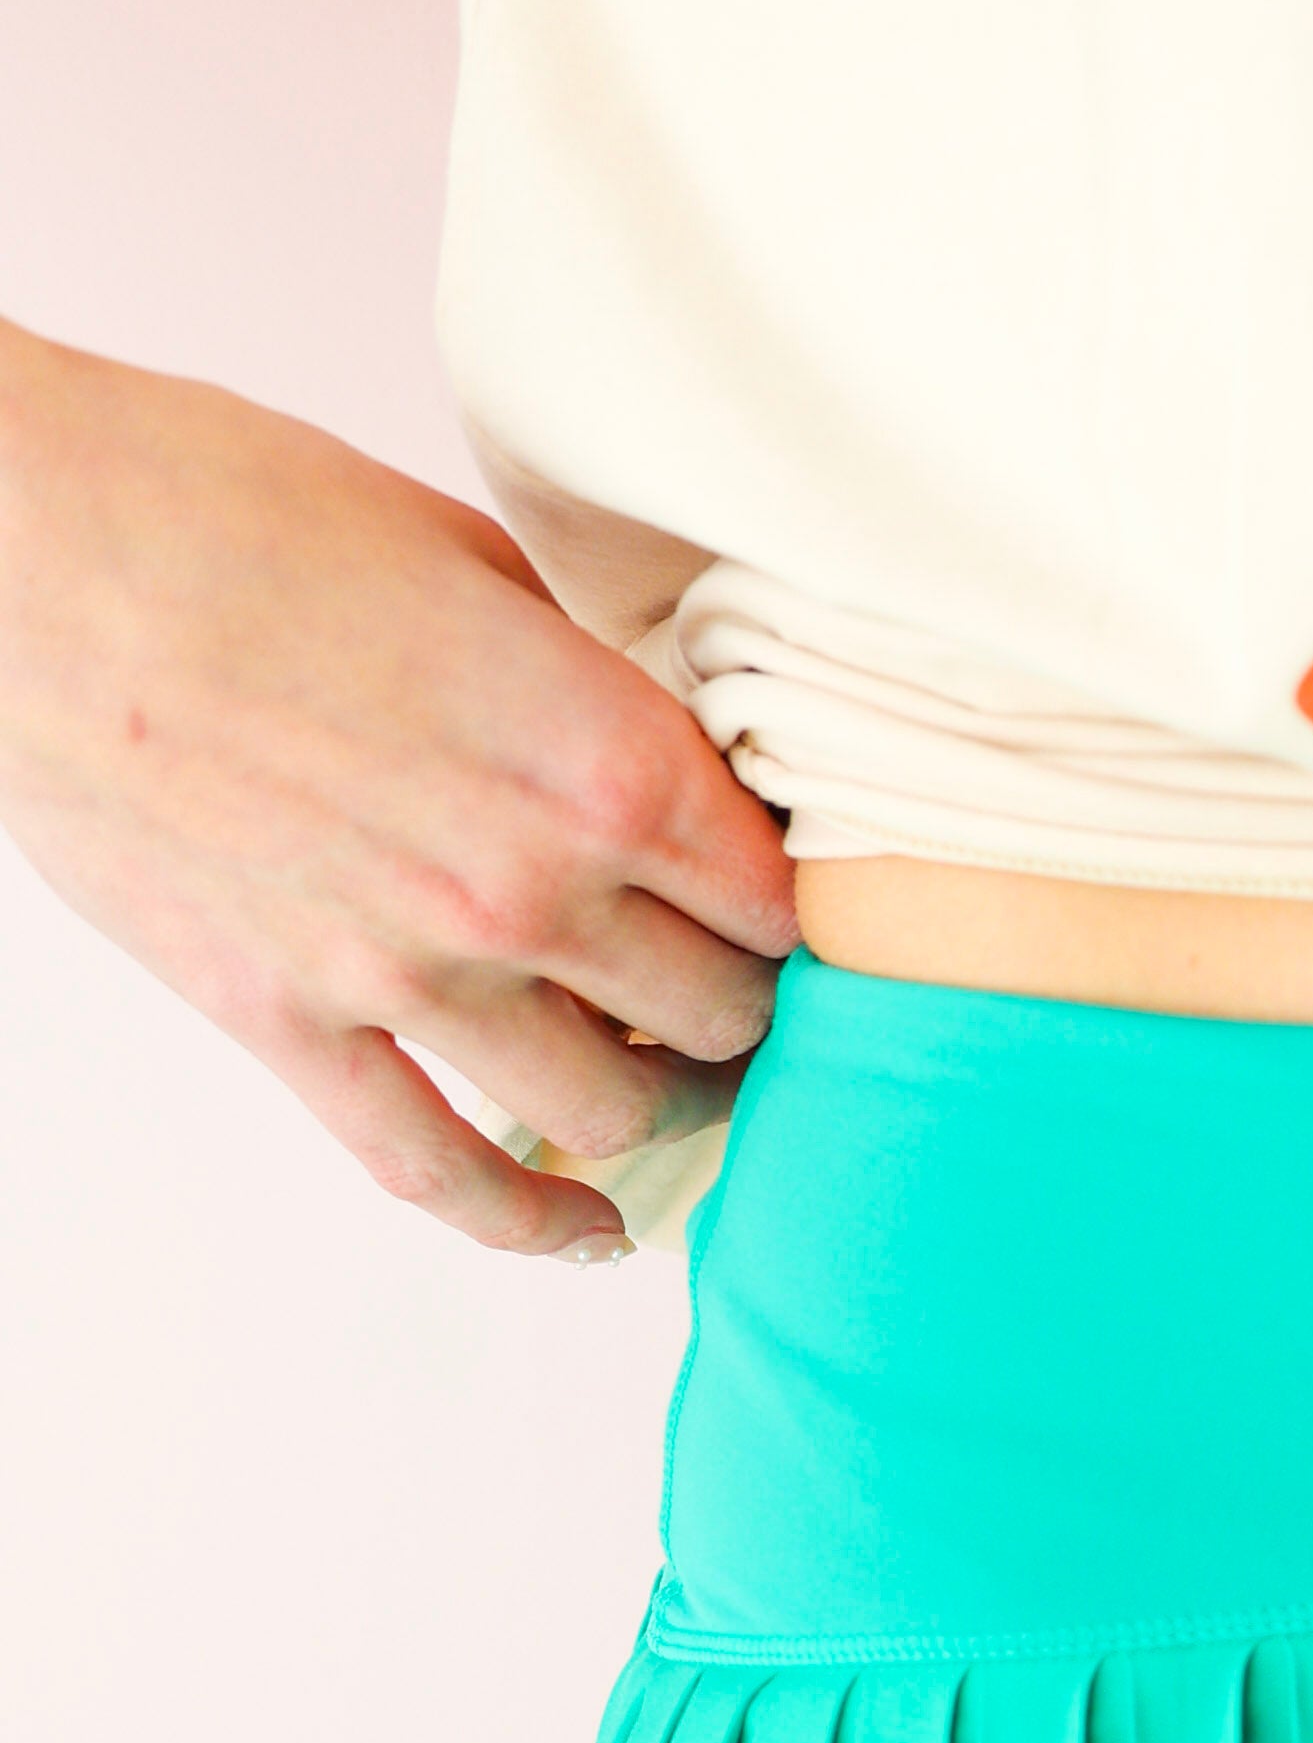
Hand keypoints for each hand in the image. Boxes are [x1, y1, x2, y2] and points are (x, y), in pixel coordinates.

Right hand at [0, 324, 795, 1253]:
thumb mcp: (474, 563)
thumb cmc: (236, 512)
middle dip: (747, 1010)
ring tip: (675, 1083)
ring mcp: (408, 974)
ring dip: (661, 1105)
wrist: (33, 554)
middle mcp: (533, 887)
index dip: (805, 911)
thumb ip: (585, 678)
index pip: (783, 897)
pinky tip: (588, 1229)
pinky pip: (437, 1172)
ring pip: (613, 1110)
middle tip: (745, 998)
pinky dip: (527, 1221)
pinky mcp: (287, 1025)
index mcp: (608, 758)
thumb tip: (657, 739)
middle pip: (723, 1015)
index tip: (798, 913)